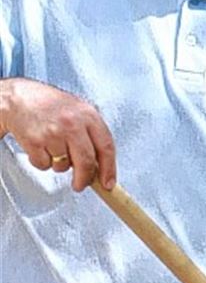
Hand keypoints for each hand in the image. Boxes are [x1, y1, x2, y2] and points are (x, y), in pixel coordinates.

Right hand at [0, 78, 115, 190]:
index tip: (108, 184)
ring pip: (63, 166)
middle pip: (86, 162)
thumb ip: (92, 136)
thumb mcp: (79, 112)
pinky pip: (44, 165)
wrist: (20, 98)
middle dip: (84, 179)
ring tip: (53, 148)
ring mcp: (53, 132)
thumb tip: (101, 168)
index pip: (106, 147)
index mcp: (88, 115)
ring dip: (59, 165)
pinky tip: (41, 147)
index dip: (109, 169)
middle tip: (80, 184)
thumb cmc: (51, 106)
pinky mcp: (35, 141)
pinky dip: (42, 162)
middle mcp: (72, 123)